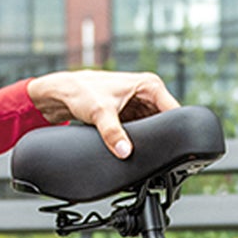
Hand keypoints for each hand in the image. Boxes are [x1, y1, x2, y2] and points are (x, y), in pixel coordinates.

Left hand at [27, 70, 177, 158]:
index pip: (174, 110)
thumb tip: (125, 152)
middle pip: (165, 121)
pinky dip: (139, 138)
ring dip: (149, 137)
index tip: (174, 144)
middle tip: (155, 150)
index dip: (175, 128)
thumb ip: (113, 133)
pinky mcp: (132, 115)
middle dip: (161, 135)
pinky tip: (133, 145)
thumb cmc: (81, 91)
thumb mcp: (100, 113)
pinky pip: (142, 130)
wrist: (62, 93)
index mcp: (149, 85)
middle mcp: (148, 93)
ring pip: (154, 127)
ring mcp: (141, 105)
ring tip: (142, 147)